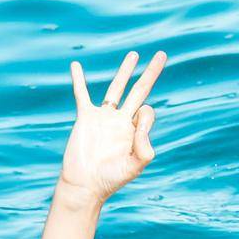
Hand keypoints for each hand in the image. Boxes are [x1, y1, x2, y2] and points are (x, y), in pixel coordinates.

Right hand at [59, 50, 166, 200]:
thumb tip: (142, 117)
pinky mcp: (86, 117)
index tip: (136, 128)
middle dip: (150, 73)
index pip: (147, 111)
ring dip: (125, 71)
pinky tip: (76, 66)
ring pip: (117, 87)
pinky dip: (79, 80)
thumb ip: (144, 147)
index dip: (145, 116)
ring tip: (134, 54)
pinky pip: (82, 94)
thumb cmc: (111, 178)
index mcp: (135, 131)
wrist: (85, 184)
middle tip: (162, 54)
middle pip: (139, 90)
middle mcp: (121, 120)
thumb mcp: (135, 166)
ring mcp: (103, 117)